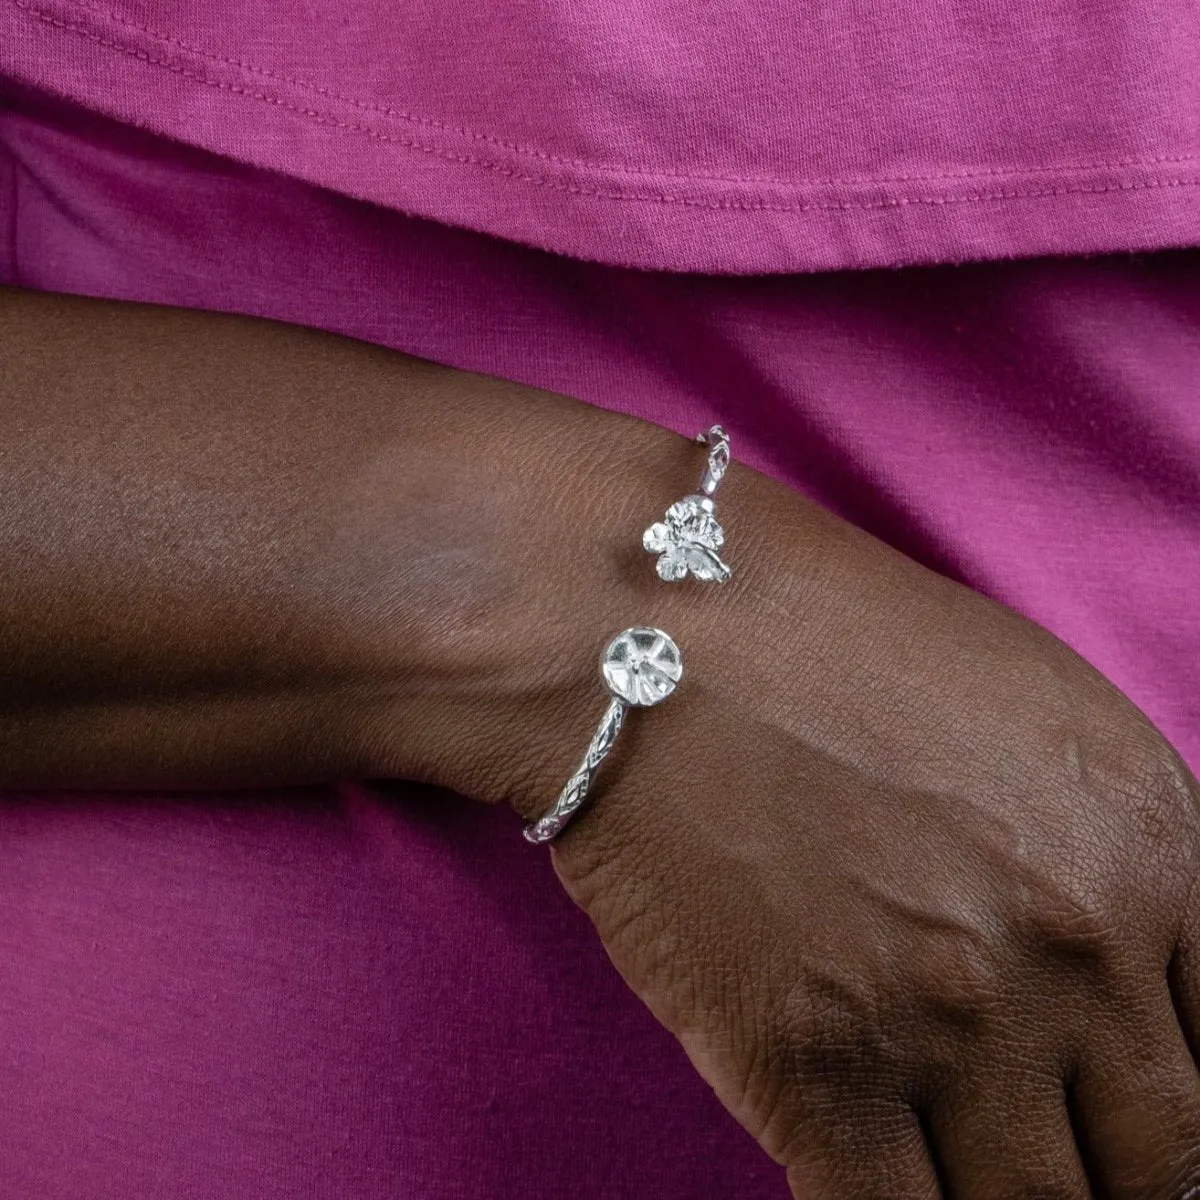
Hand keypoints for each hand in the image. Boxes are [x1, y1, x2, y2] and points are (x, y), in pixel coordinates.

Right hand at [496, 441, 1199, 1196]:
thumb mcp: (1029, 714)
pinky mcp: (814, 1068)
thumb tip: (1127, 992)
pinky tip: (868, 1175)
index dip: (1179, 1129)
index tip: (1126, 1136)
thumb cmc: (828, 647)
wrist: (653, 635)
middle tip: (1046, 1163)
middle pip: (1158, 1169)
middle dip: (1106, 1183)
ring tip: (961, 1175)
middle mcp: (1073, 948)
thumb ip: (1116, 858)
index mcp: (1149, 849)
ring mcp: (945, 1019)